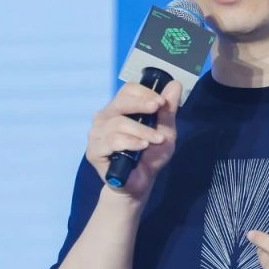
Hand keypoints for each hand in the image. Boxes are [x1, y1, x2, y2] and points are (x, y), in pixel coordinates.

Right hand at [86, 80, 181, 201]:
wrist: (140, 184)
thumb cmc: (150, 156)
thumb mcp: (165, 131)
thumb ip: (168, 109)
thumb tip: (175, 83)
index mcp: (120, 109)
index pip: (128, 90)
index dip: (145, 93)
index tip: (160, 101)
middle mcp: (105, 118)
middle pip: (120, 102)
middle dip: (141, 104)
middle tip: (158, 107)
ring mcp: (96, 134)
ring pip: (118, 123)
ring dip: (141, 130)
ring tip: (156, 140)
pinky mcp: (93, 150)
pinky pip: (112, 141)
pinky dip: (130, 143)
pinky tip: (142, 147)